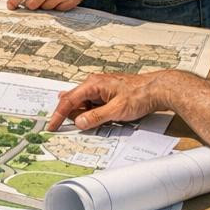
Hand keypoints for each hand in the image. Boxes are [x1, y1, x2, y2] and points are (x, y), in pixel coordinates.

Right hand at [46, 71, 178, 131]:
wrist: (157, 89)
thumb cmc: (139, 95)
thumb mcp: (116, 110)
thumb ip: (95, 117)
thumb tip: (79, 122)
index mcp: (93, 84)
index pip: (69, 100)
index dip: (58, 115)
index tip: (52, 125)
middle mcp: (94, 84)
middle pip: (75, 102)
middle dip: (76, 116)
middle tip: (86, 125)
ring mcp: (101, 88)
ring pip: (85, 104)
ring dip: (88, 115)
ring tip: (105, 119)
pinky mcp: (107, 93)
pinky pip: (94, 104)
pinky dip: (95, 113)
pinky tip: (105, 117)